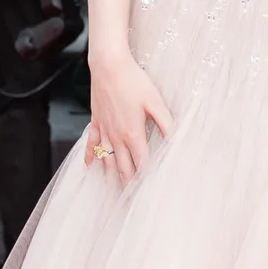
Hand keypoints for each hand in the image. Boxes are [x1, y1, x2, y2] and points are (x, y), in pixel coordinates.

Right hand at [86, 47, 173, 183]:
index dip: (146, 181)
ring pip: (107, 161)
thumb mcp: (156, 102)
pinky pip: (91, 145)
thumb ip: (167, 124)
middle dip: (128, 187)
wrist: (108, 65)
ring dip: (111, 177)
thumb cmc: (134, 81)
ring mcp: (104, 130)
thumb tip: (177, 141)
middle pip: (123, 168)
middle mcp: (116, 136)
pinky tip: (89, 168)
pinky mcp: (95, 122)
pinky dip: (90, 158)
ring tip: (114, 193)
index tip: (149, 195)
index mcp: (133, 134)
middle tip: (131, 203)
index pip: (142, 164)